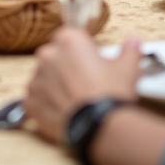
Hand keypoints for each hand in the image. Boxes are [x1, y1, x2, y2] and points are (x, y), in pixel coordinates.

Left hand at [25, 27, 141, 143]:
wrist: (99, 127)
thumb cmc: (110, 95)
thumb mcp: (127, 69)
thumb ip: (129, 51)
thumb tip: (134, 43)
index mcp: (69, 40)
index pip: (70, 38)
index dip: (81, 51)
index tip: (90, 62)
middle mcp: (48, 55)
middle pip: (55, 57)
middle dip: (66, 67)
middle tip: (84, 83)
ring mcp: (36, 78)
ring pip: (44, 78)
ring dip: (55, 86)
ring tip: (75, 100)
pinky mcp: (30, 102)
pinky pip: (35, 99)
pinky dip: (45, 105)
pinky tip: (63, 111)